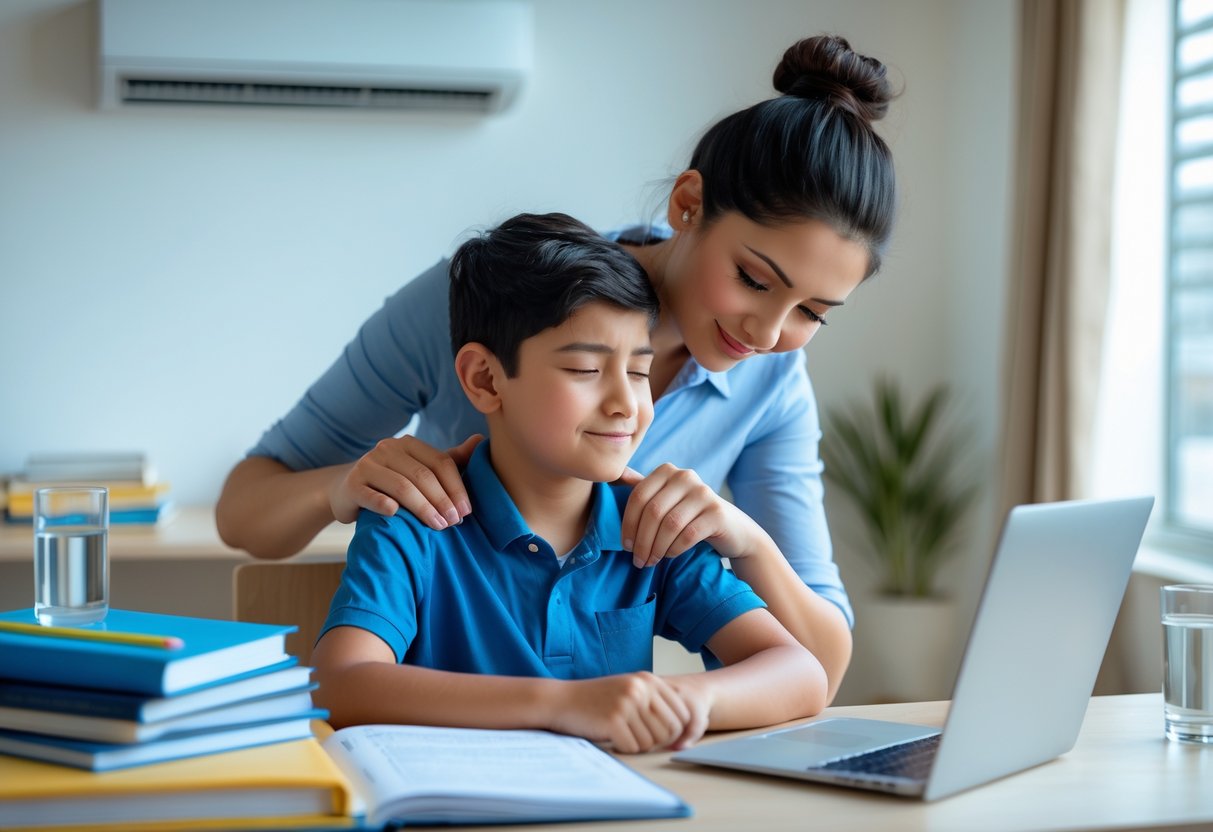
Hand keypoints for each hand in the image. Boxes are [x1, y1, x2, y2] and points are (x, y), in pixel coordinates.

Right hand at [328, 434, 483, 528]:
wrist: (346, 490)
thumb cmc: (391, 480)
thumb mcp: (420, 468)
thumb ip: (449, 459)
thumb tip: (480, 441)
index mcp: (409, 444)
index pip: (440, 462)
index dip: (456, 487)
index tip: (466, 511)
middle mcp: (387, 449)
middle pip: (423, 475)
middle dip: (443, 500)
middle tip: (454, 522)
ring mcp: (367, 466)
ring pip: (401, 486)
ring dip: (423, 508)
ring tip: (438, 526)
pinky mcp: (351, 485)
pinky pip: (371, 496)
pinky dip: (384, 505)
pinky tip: (396, 515)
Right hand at [547, 672, 708, 753]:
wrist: (561, 700)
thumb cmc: (596, 699)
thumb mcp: (629, 689)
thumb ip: (655, 701)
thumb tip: (684, 728)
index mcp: (648, 680)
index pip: (683, 713)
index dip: (676, 731)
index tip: (660, 736)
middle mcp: (640, 689)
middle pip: (670, 730)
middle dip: (657, 741)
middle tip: (637, 737)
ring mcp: (627, 704)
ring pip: (652, 742)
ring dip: (638, 745)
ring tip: (622, 735)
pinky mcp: (613, 720)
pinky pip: (633, 748)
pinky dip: (623, 748)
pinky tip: (611, 738)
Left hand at [620, 463, 766, 567]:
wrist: (732, 530)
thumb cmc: (690, 516)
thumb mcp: (666, 499)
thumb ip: (644, 487)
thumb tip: (616, 475)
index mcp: (667, 471)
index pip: (638, 496)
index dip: (628, 524)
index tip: (626, 546)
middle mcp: (686, 476)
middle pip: (653, 511)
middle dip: (642, 540)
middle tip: (638, 560)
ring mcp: (704, 493)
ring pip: (670, 525)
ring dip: (656, 548)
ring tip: (650, 562)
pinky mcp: (717, 513)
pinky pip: (687, 535)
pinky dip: (674, 549)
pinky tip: (669, 555)